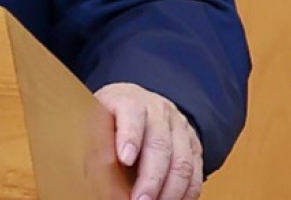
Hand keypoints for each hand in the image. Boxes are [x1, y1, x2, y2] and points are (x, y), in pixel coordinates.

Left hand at [95, 82, 202, 199]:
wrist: (136, 103)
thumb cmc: (111, 118)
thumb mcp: (96, 121)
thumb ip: (97, 143)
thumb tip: (94, 174)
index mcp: (130, 101)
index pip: (132, 113)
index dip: (130, 136)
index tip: (124, 159)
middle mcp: (159, 112)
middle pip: (160, 144)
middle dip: (151, 178)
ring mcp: (180, 128)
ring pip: (182, 162)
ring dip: (170, 190)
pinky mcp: (193, 146)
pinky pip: (196, 173)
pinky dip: (186, 193)